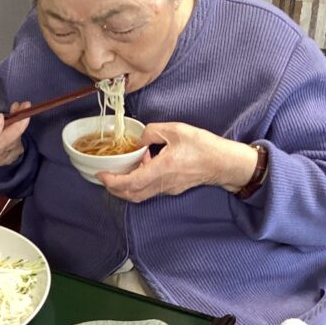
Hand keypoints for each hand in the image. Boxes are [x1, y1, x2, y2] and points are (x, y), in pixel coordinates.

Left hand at [97, 122, 259, 201]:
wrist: (223, 163)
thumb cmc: (203, 146)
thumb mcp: (176, 130)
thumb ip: (152, 132)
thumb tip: (140, 140)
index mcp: (162, 169)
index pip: (131, 183)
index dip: (113, 182)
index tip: (102, 175)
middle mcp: (162, 183)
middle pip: (131, 194)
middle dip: (114, 188)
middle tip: (105, 176)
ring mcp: (167, 189)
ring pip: (140, 194)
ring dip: (126, 186)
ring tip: (122, 171)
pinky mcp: (172, 189)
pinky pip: (150, 190)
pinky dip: (139, 182)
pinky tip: (142, 167)